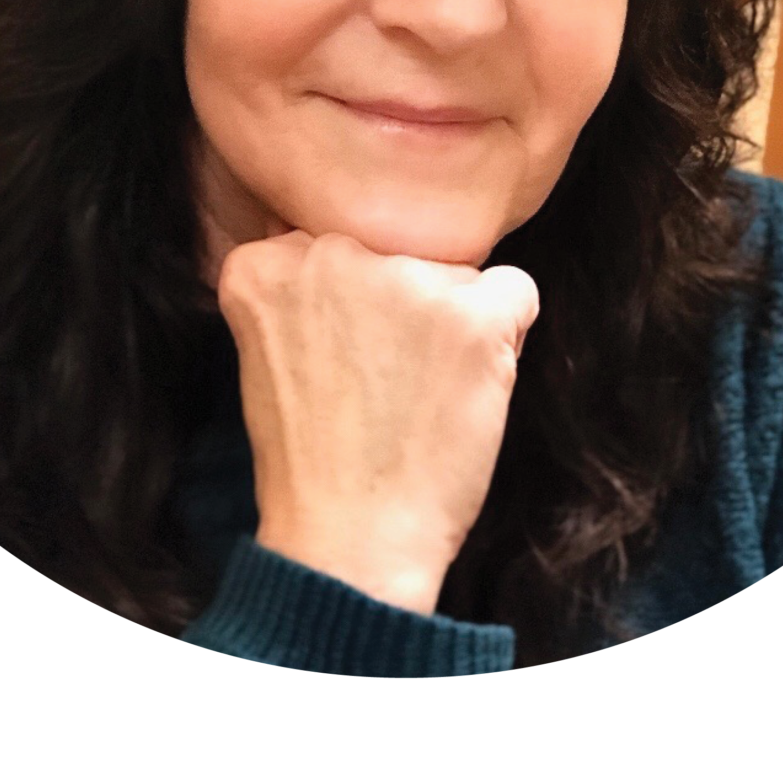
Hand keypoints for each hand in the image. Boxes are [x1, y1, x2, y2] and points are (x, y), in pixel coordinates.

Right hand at [216, 229, 539, 615]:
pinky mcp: (470, 315)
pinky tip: (472, 384)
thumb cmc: (313, 459)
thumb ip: (303, 286)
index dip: (352, 304)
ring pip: (453, 275)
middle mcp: (329, 254)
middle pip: (396, 251)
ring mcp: (403, 281)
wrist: (350, 542)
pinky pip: (515, 290)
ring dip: (449, 324)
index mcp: (267, 264)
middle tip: (382, 380)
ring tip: (419, 395)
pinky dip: (508, 336)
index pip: (336, 240)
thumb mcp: (271, 350)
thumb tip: (364, 246)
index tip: (341, 356)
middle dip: (400, 304)